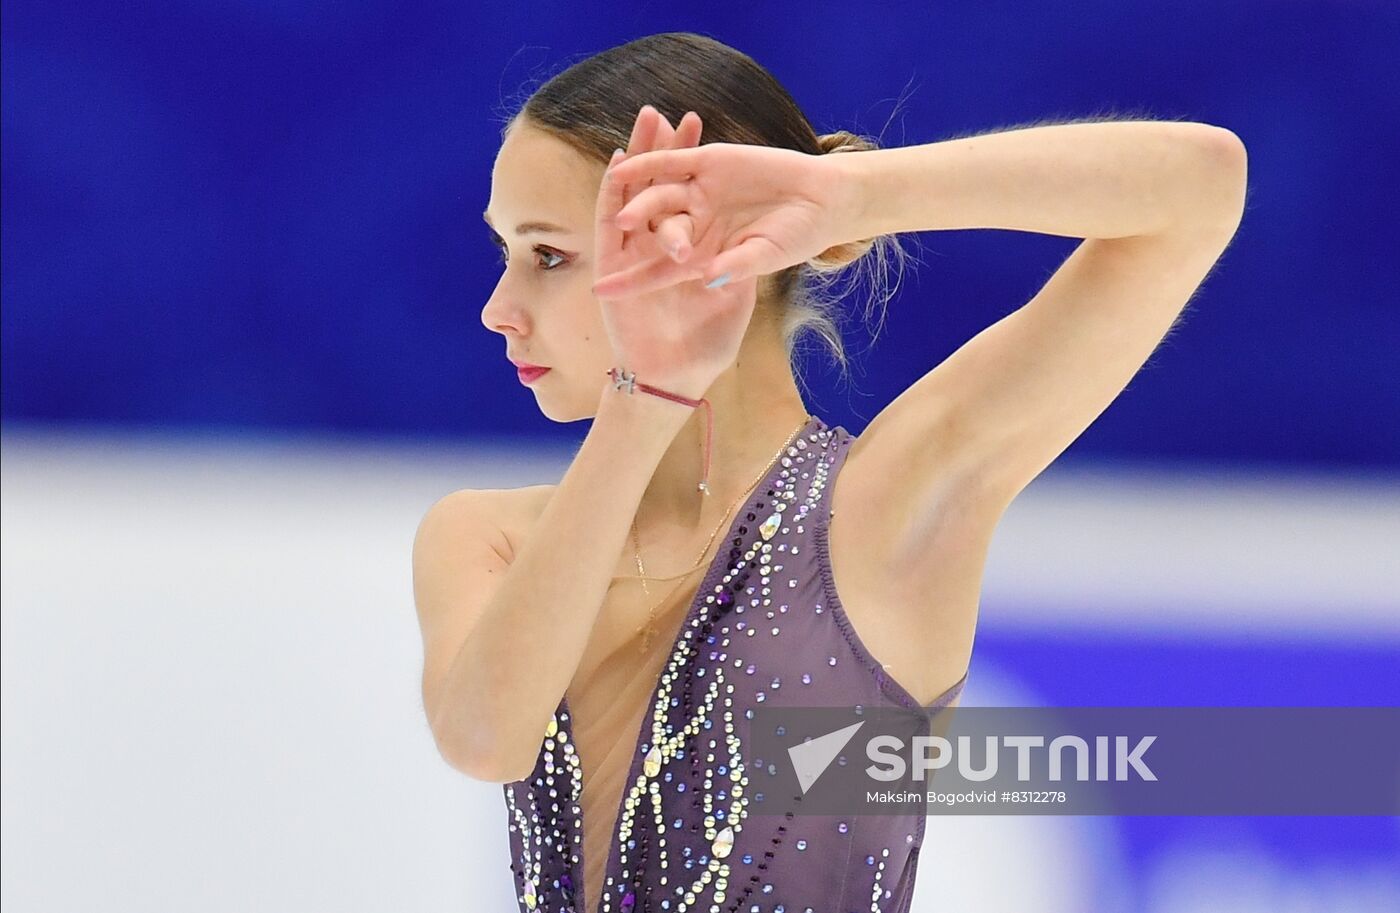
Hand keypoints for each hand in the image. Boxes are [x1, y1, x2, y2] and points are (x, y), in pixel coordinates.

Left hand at [591, 134, 856, 298]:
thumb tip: (711, 278)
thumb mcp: (766, 256)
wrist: (822, 201)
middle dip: (635, 229)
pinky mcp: (708, 164)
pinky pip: (674, 163)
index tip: (602, 294)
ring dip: (640, 198)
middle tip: (619, 227)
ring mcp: (699, 194)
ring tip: (621, 199)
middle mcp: (693, 225)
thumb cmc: (797, 238)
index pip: (657, 271)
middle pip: (654, 230)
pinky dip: (652, 161)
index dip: (630, 282)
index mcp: (700, 256)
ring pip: (659, 195)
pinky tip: (627, 164)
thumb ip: (737, 266)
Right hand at [594, 106, 760, 399]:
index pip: (691, 195)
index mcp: (690, 249)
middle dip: (666, 150)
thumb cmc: (706, 348)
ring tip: (647, 119)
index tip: (707, 132)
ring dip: (639, 158)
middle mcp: (660, 246)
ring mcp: (634, 253)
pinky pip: (610, 221)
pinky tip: (622, 160)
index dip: (697, 164)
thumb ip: (740, 264)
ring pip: (634, 194)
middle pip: (661, 185)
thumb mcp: (736, 298)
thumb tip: (752, 232)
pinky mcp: (614, 267)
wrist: (672, 379)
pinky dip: (615, 192)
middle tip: (672, 113)